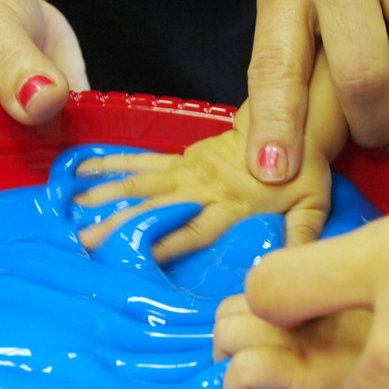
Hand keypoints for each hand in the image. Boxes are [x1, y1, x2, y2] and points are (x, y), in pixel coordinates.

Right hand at [73, 111, 333, 262]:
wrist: (297, 121)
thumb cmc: (306, 172)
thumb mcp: (314, 205)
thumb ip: (301, 234)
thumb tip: (286, 266)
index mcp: (231, 204)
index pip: (191, 229)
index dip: (161, 242)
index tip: (130, 258)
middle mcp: (202, 187)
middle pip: (155, 208)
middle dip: (120, 224)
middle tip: (85, 240)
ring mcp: (189, 170)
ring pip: (142, 183)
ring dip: (107, 196)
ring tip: (74, 211)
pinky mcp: (183, 157)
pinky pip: (144, 160)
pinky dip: (113, 164)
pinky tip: (84, 171)